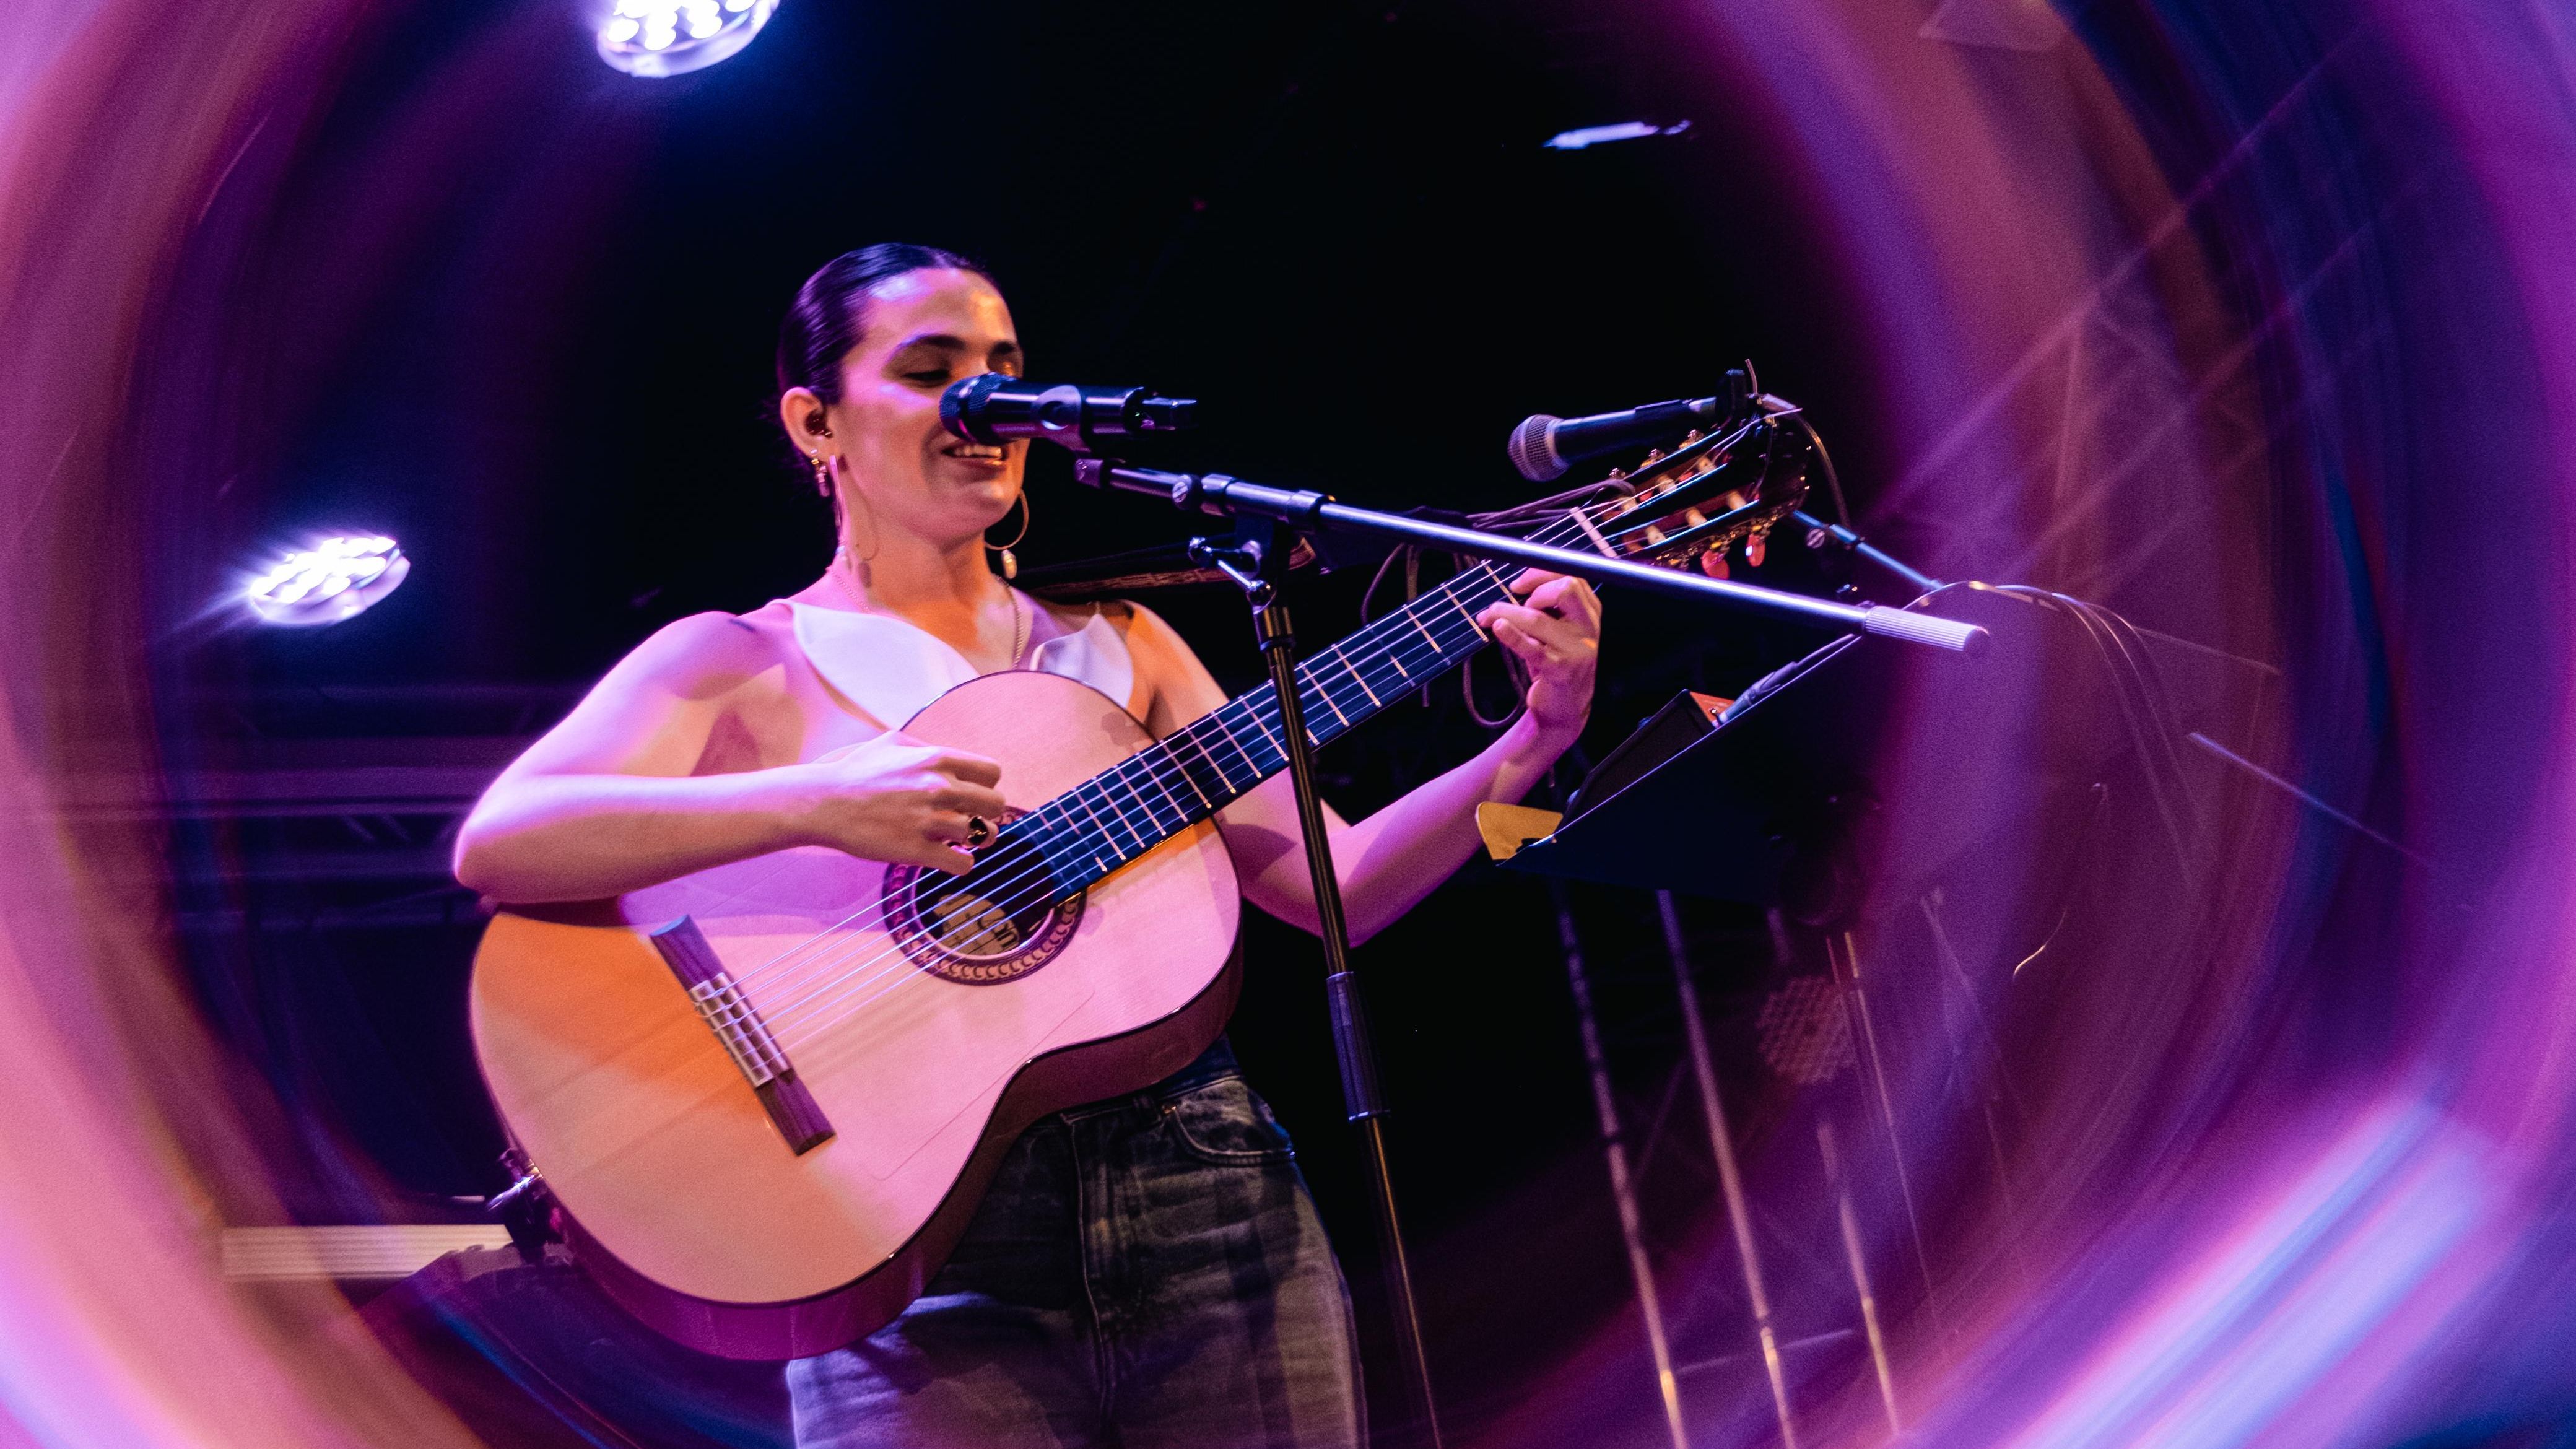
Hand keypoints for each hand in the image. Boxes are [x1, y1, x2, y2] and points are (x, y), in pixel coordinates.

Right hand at [795, 732, 1006, 875]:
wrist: (824, 803)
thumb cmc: (856, 772)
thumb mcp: (892, 743)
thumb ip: (927, 747)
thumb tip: (952, 758)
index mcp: (937, 759)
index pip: (993, 773)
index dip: (986, 786)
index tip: (972, 795)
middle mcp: (939, 787)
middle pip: (997, 805)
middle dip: (987, 814)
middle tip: (972, 820)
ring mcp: (929, 820)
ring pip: (985, 836)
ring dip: (976, 841)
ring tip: (959, 840)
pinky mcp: (916, 850)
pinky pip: (963, 864)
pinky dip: (960, 864)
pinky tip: (947, 858)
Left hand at [1474, 569, 1600, 747]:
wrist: (1565, 708)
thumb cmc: (1557, 662)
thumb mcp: (1559, 630)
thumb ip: (1548, 608)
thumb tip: (1513, 586)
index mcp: (1590, 613)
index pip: (1573, 577)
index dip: (1542, 573)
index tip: (1518, 583)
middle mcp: (1589, 628)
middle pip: (1566, 589)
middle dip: (1534, 586)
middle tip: (1514, 597)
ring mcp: (1577, 650)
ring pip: (1537, 619)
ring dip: (1506, 613)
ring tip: (1487, 616)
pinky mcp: (1560, 670)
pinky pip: (1532, 648)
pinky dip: (1512, 635)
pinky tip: (1497, 627)